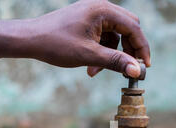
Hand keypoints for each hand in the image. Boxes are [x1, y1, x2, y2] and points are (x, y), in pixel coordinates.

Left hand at [28, 0, 150, 77]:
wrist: (30, 39)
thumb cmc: (56, 44)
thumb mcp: (89, 55)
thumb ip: (116, 62)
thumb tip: (138, 70)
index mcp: (103, 10)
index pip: (133, 28)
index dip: (141, 48)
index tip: (145, 67)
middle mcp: (100, 7)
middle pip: (128, 28)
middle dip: (129, 50)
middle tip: (129, 68)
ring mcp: (93, 13)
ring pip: (116, 34)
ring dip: (113, 54)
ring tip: (97, 70)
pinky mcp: (86, 21)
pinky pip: (104, 36)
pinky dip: (102, 51)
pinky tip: (91, 66)